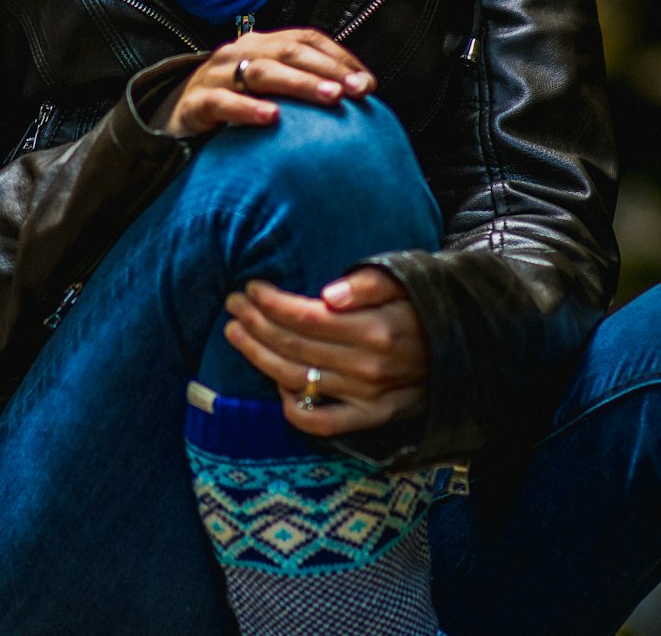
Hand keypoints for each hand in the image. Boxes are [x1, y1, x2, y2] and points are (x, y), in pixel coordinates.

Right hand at [156, 28, 375, 137]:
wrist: (175, 117)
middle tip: (358, 91)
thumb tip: (358, 99)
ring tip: (330, 98)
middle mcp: (239, 52)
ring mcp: (216, 74)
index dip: (339, 58)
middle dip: (328, 70)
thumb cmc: (234, 102)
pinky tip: (272, 118)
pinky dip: (248, 109)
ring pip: (261, 72)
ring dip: (299, 84)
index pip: (306, 39)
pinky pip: (223, 102)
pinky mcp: (197, 102)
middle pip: (288, 52)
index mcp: (260, 44)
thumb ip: (302, 87)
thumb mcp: (267, 88)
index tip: (369, 84)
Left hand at [224, 267, 428, 435]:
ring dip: (260, 356)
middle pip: (295, 346)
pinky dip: (294, 408)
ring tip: (236, 334)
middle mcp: (368, 368)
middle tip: (233, 305)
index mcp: (375, 330)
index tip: (250, 287)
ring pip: (299, 380)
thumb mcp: (404, 280)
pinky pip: (323, 423)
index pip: (306, 317)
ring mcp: (369, 398)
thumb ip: (367, 284)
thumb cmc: (426, 305)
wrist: (469, 347)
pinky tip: (275, 384)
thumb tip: (328, 295)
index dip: (271, 303)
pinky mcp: (373, 419)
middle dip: (256, 323)